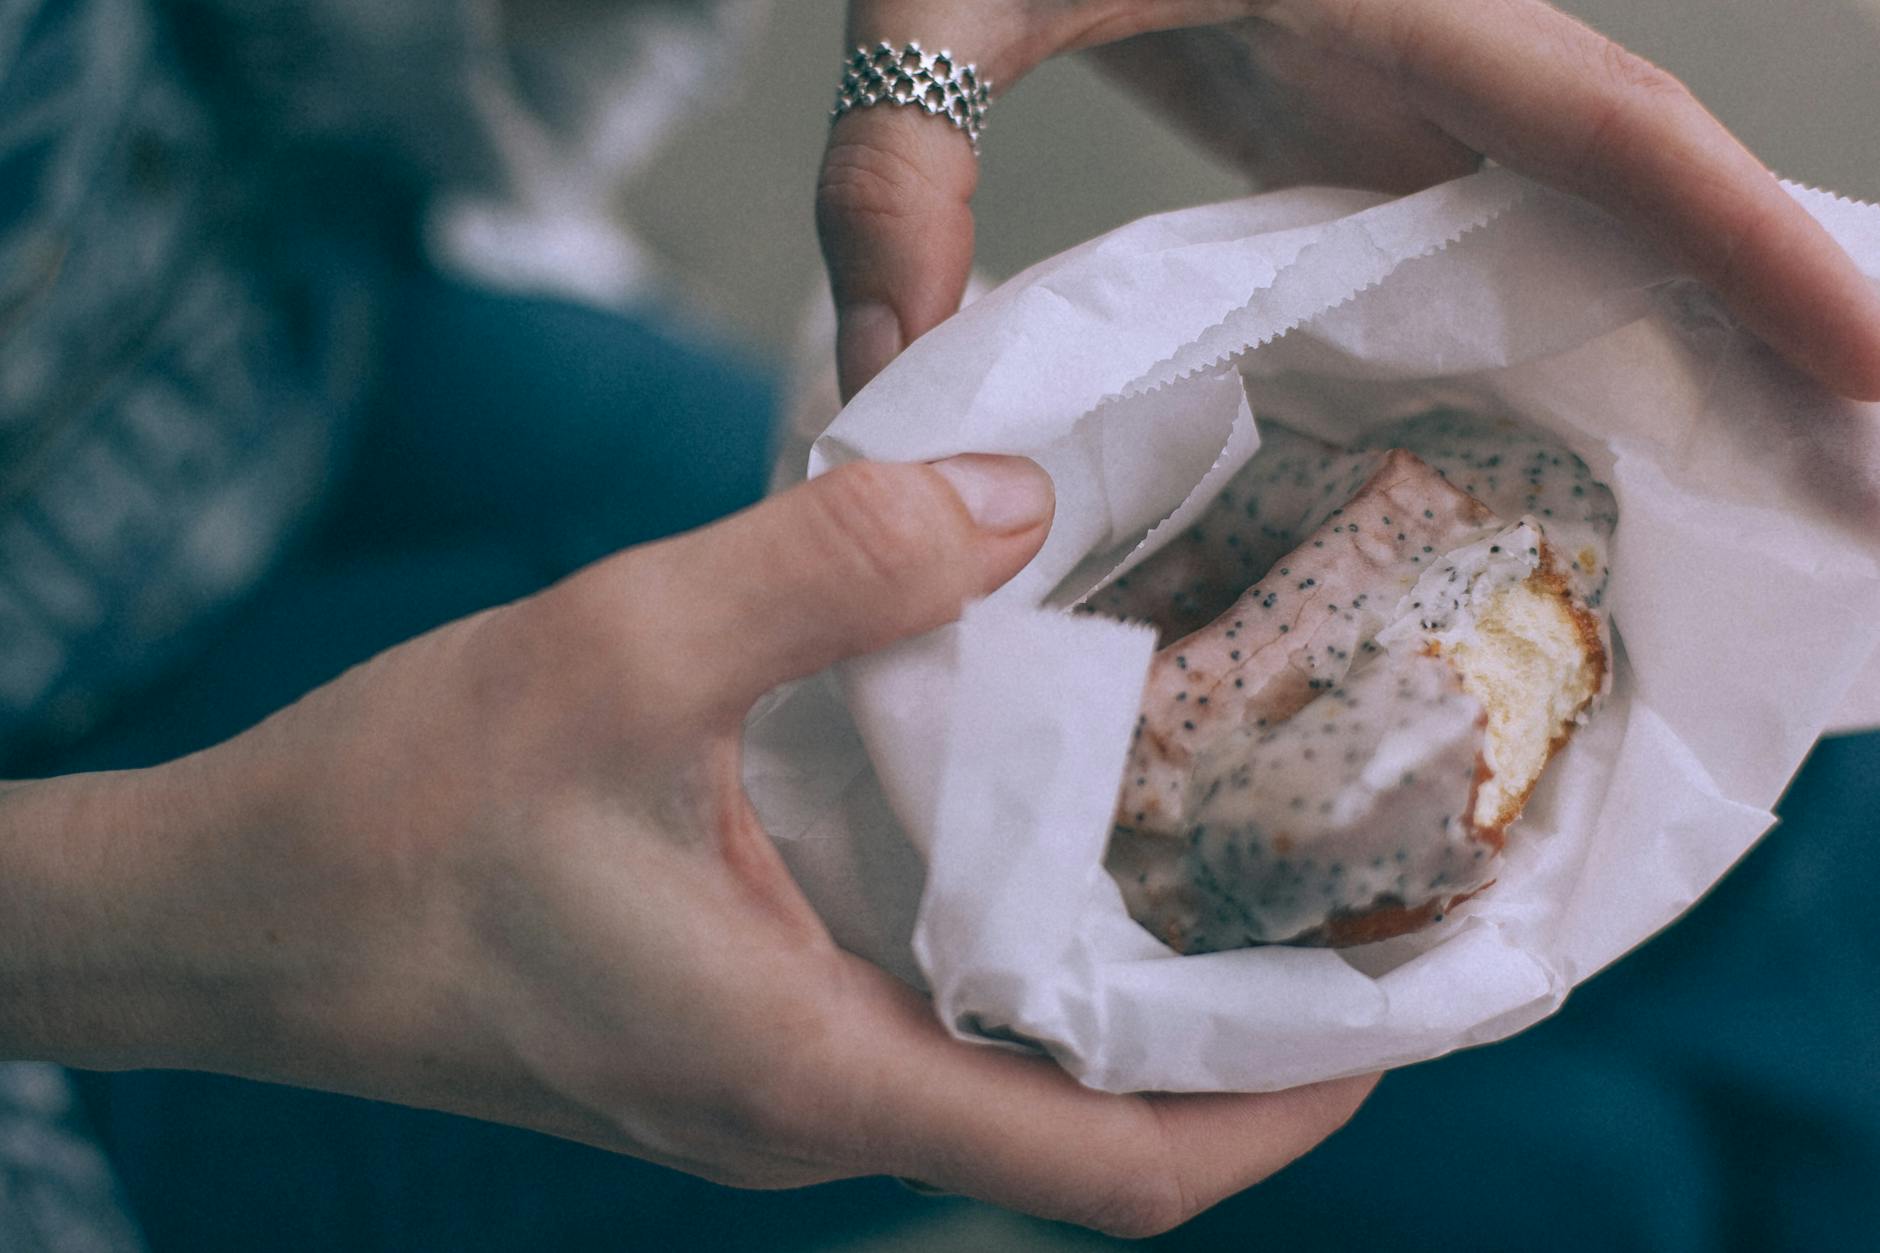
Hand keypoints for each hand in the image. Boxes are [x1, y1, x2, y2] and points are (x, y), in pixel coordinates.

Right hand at [1, 453, 1371, 1236]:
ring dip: (1129, 1000)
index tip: (1395, 1008)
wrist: (226, 926)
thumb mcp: (623, 648)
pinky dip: (1014, 964)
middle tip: (1348, 898)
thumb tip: (1014, 502)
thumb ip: (832, 567)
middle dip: (1241, 1045)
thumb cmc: (395, 811)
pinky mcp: (722, 1051)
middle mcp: (808, 1121)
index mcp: (812, 1071)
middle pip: (1092, 1138)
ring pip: (1006, 1085)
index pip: (1119, 1173)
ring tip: (1229, 857)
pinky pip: (921, 1039)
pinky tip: (1034, 840)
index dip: (1283, 1107)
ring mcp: (764, 1100)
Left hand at [819, 0, 1879, 401]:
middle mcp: (1429, 36)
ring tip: (1779, 478)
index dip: (1751, 246)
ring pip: (1595, 206)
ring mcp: (1402, 78)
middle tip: (1858, 486)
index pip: (1605, 128)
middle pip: (1649, 183)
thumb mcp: (936, 6)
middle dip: (1772, 318)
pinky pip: (1500, 221)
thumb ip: (905, 184)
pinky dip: (1580, 314)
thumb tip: (895, 385)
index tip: (1875, 362)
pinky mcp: (1354, 115)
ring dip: (1699, 329)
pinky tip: (1599, 421)